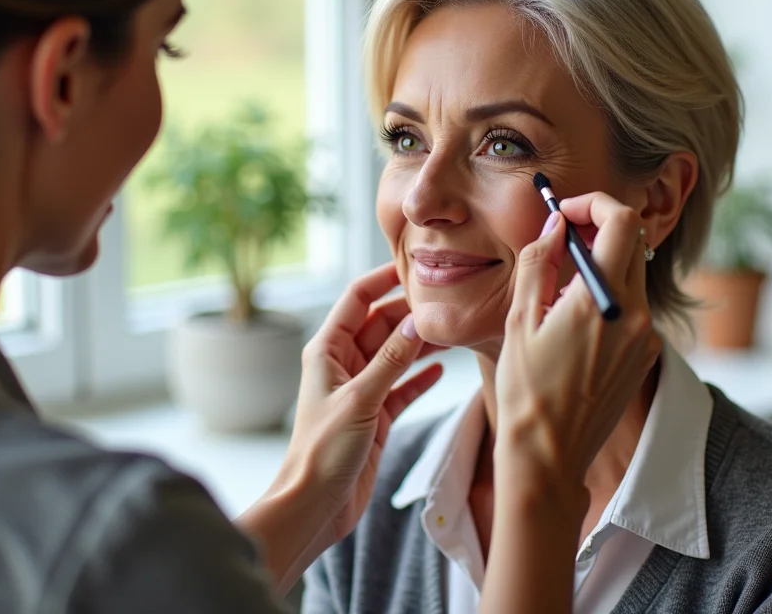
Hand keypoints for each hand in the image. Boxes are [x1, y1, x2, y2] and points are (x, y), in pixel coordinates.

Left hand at [276, 263, 443, 546]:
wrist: (315, 505)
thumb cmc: (323, 451)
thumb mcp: (360, 400)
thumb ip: (391, 360)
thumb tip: (417, 322)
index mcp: (327, 350)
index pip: (356, 298)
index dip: (383, 278)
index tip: (417, 266)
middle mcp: (343, 364)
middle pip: (381, 323)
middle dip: (411, 311)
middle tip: (449, 300)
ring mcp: (361, 389)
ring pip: (396, 354)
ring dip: (421, 343)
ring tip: (455, 330)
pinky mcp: (376, 416)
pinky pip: (402, 387)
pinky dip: (421, 377)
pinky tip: (443, 369)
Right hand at [494, 193, 661, 495]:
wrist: (549, 452)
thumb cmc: (525, 389)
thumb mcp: (520, 319)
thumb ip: (538, 262)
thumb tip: (554, 223)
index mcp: (602, 301)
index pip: (622, 222)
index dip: (595, 204)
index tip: (566, 211)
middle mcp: (636, 315)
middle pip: (633, 243)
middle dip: (599, 227)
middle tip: (564, 235)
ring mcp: (646, 337)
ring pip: (634, 274)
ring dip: (604, 261)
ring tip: (563, 279)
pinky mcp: (646, 355)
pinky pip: (634, 306)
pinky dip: (611, 294)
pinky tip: (576, 316)